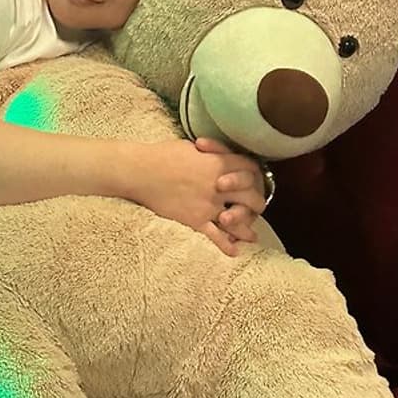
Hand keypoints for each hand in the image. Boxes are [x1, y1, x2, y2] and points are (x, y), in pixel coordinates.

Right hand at [130, 138, 263, 255]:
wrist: (141, 172)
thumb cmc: (161, 155)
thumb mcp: (190, 146)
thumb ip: (209, 154)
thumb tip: (215, 156)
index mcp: (218, 163)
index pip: (250, 168)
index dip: (255, 174)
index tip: (254, 179)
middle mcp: (219, 186)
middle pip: (251, 196)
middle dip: (256, 202)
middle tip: (256, 208)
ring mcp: (208, 205)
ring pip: (238, 220)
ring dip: (247, 229)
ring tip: (252, 236)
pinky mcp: (195, 220)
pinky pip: (216, 237)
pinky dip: (226, 246)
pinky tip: (233, 251)